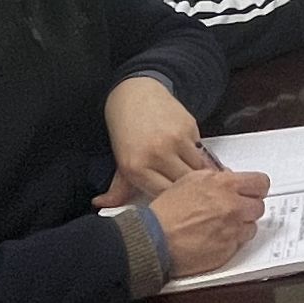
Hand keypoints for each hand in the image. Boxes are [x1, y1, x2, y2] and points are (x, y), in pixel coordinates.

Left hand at [96, 77, 208, 206]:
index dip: (173, 201)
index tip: (177, 202)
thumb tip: (102, 206)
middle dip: (189, 189)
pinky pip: (201, 150)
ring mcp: (175, 139)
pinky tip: (189, 153)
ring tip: (194, 175)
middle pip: (185, 184)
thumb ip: (118, 189)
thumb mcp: (120, 162)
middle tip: (192, 192)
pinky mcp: (190, 127)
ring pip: (198, 168)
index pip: (164, 196)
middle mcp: (157, 154)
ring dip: (198, 173)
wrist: (134, 96)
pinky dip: (198, 155)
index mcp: (135, 168)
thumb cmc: (127, 132)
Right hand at [148, 169, 271, 276]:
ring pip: (251, 226)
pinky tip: (214, 239)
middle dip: (247, 208)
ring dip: (240, 226)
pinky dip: (230, 242)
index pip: (261, 183)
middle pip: (259, 206)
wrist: (153, 240)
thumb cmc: (166, 212)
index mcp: (225, 185)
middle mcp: (233, 206)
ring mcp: (232, 229)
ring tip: (220, 226)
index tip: (252, 192)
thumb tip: (231, 178)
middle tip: (233, 211)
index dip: (256, 188)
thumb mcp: (190, 181)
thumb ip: (216, 178)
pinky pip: (239, 244)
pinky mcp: (227, 250)